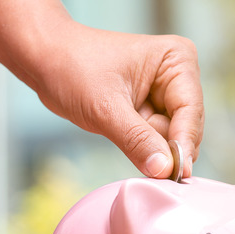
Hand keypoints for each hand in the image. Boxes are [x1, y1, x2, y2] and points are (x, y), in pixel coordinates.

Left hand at [34, 23, 202, 177]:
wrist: (43, 59)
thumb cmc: (71, 67)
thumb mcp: (105, 107)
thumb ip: (138, 140)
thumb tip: (163, 169)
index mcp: (177, 60)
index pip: (191, 110)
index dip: (183, 142)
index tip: (175, 173)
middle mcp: (178, 77)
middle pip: (187, 128)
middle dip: (167, 149)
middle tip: (151, 170)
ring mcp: (166, 96)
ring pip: (173, 139)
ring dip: (153, 151)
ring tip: (124, 139)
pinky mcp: (153, 112)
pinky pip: (158, 142)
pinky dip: (146, 151)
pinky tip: (128, 146)